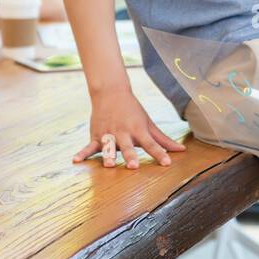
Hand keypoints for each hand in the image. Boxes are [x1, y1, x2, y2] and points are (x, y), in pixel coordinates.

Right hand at [71, 86, 186, 169]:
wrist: (111, 92)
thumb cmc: (133, 111)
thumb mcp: (149, 124)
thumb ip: (163, 140)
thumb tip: (182, 150)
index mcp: (138, 130)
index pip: (151, 144)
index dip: (159, 153)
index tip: (167, 163)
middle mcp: (123, 132)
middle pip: (128, 146)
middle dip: (131, 156)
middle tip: (133, 166)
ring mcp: (108, 134)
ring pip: (108, 146)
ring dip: (108, 155)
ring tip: (109, 165)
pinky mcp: (96, 135)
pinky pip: (89, 146)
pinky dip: (82, 153)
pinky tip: (76, 161)